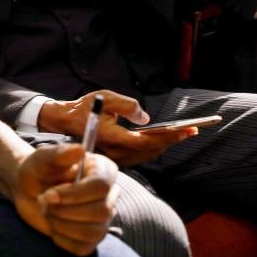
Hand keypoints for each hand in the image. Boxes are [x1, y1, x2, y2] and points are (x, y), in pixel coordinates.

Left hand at [13, 144, 119, 255]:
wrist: (29, 189)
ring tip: (46, 211)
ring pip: (93, 232)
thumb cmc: (38, 170)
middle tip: (43, 201)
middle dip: (64, 210)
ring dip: (61, 224)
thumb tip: (80, 149)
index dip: (75, 194)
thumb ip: (58, 154)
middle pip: (100, 212)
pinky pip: (83, 248)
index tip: (49, 194)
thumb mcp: (42, 158)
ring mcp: (102, 218)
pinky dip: (61, 239)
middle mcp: (109, 195)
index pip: (102, 187)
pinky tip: (52, 225)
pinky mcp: (91, 237)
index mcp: (102, 170)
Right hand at [39, 90, 195, 166]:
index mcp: (112, 137)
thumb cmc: (84, 108)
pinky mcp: (115, 158)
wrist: (65, 121)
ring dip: (165, 145)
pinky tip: (163, 140)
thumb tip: (146, 118)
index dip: (169, 136)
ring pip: (147, 155)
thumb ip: (127, 105)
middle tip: (192, 131)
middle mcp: (114, 152)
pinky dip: (154, 149)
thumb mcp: (105, 98)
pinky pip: (140, 156)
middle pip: (151, 150)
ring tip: (182, 135)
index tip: (186, 129)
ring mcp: (115, 157)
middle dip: (172, 140)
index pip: (147, 141)